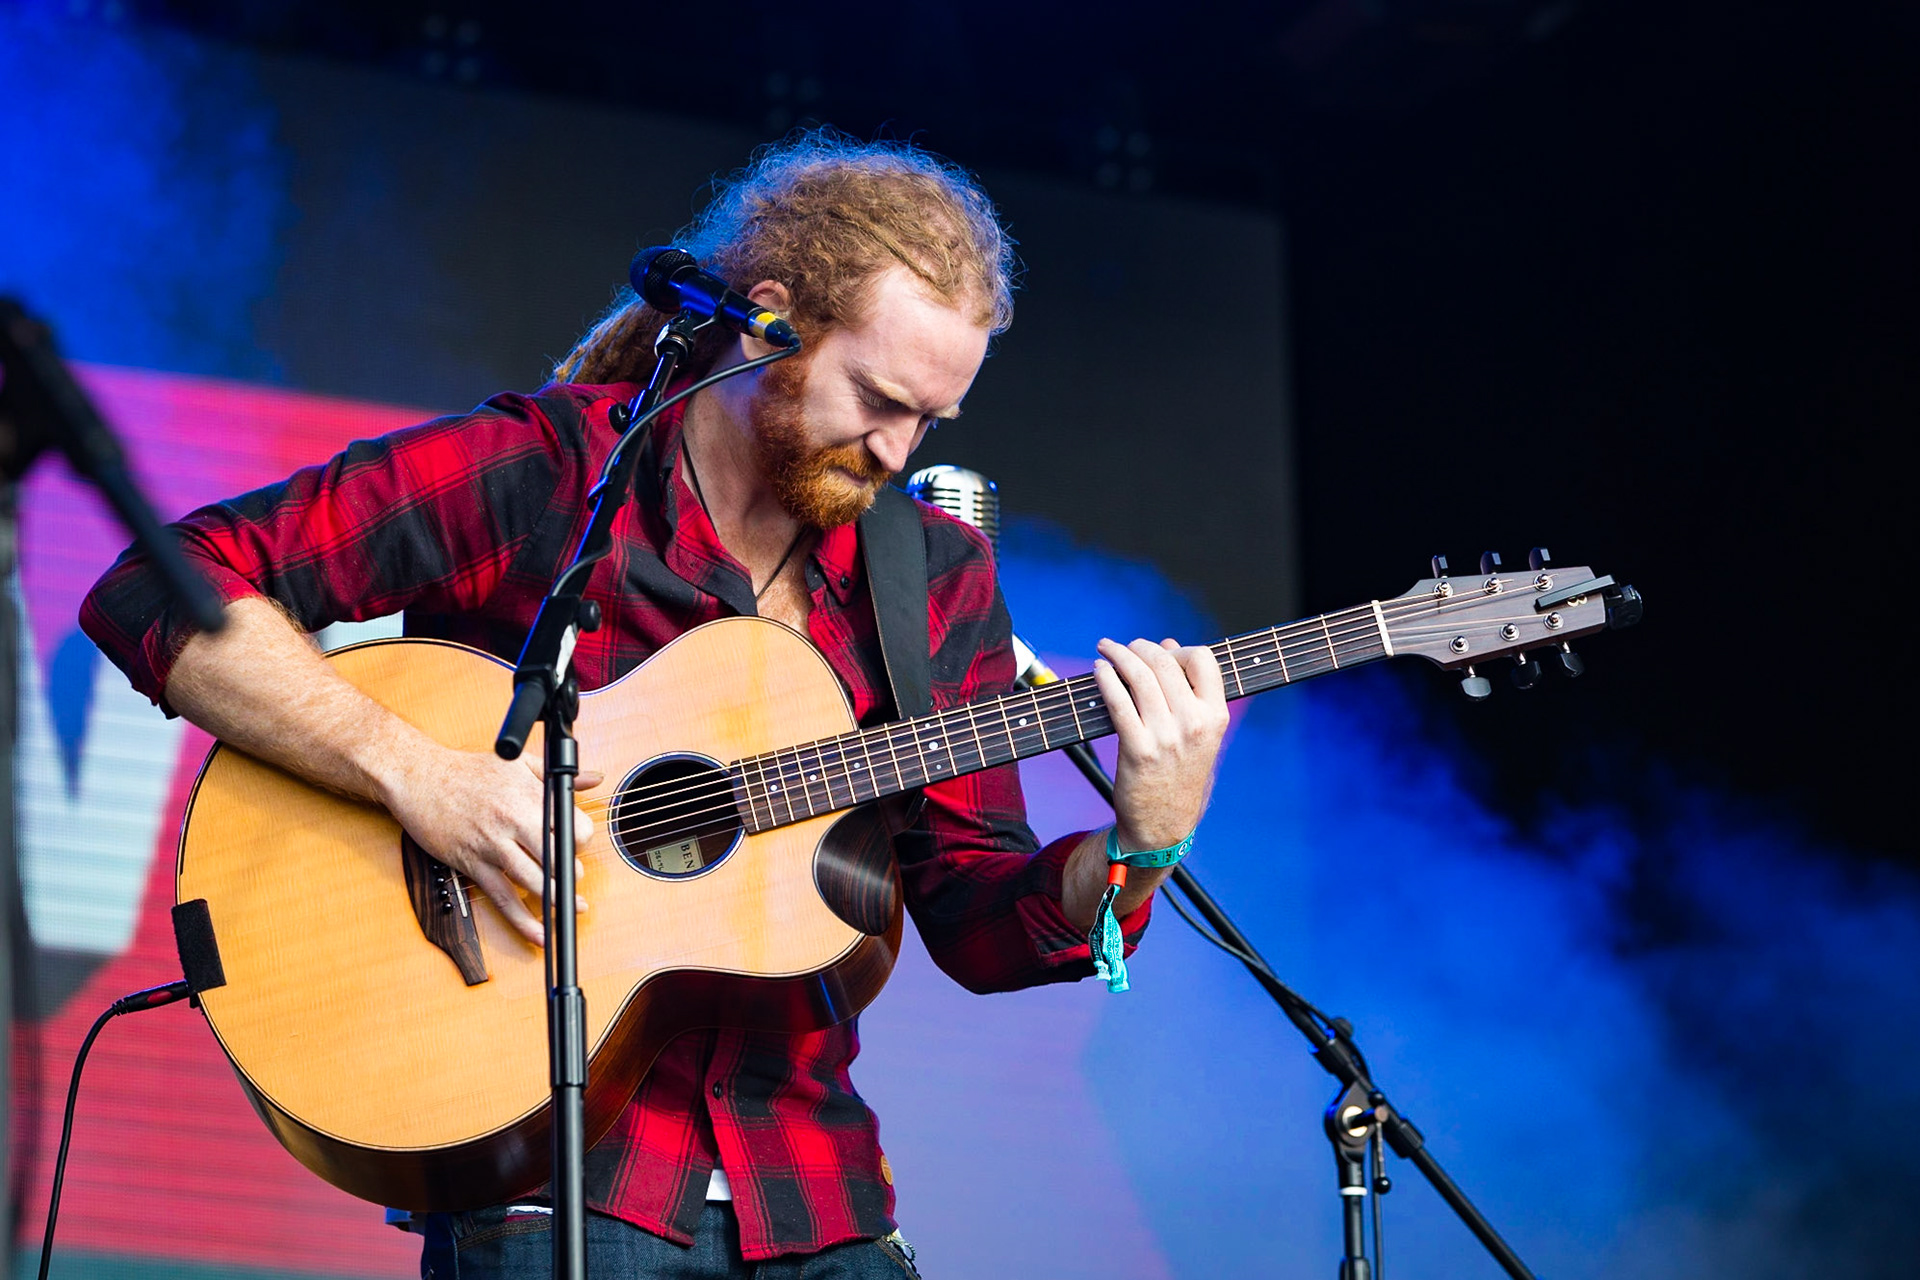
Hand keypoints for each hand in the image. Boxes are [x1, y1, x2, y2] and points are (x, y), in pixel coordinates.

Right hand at [379, 743, 602, 946]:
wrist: (418, 776)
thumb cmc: (468, 769)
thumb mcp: (519, 762)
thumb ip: (559, 775)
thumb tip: (594, 778)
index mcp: (529, 794)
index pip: (573, 826)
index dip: (580, 839)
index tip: (576, 842)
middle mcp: (514, 820)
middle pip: (558, 857)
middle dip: (571, 870)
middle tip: (572, 873)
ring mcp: (492, 844)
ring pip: (535, 881)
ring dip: (556, 896)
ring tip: (567, 902)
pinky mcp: (471, 863)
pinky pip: (503, 898)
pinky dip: (524, 920)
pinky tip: (540, 934)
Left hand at [1091, 638, 1229, 850]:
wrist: (1165, 825)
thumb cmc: (1181, 776)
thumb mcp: (1199, 735)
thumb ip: (1188, 692)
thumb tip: (1168, 646)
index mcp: (1215, 717)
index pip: (1203, 660)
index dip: (1178, 649)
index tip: (1160, 651)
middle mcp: (1195, 724)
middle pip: (1165, 663)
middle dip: (1139, 647)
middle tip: (1123, 646)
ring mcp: (1166, 737)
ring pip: (1139, 677)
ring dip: (1119, 656)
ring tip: (1106, 649)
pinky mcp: (1138, 750)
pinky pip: (1119, 702)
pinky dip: (1106, 680)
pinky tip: (1099, 671)